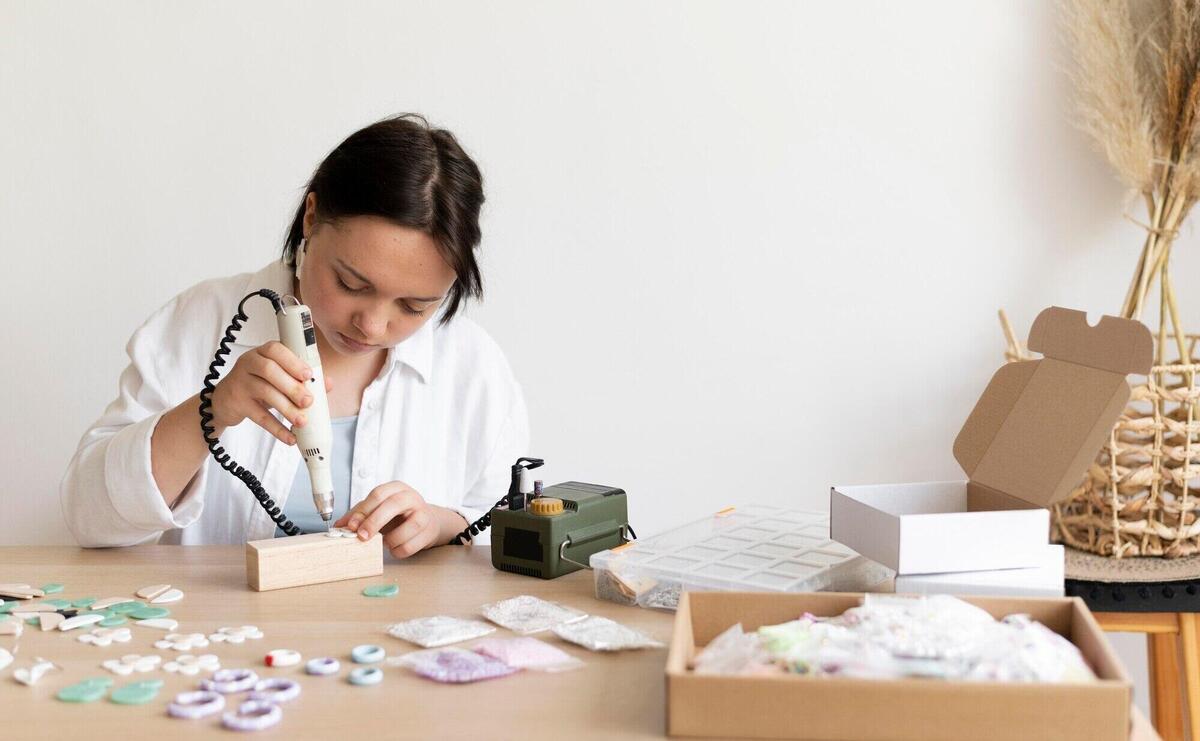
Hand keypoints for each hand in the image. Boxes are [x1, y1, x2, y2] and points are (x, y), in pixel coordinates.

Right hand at [209, 341, 332, 443]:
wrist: (224, 401)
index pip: (275, 349)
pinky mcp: (236, 403)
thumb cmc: (257, 384)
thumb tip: (328, 383)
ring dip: (286, 408)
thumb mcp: (278, 378)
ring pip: (265, 392)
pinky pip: (258, 416)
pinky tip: (290, 437)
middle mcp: (248, 363)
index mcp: (262, 352)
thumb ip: (302, 379)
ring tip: (302, 421)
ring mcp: (240, 382)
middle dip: (292, 387)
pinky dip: (276, 428)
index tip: (309, 375)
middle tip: (308, 401)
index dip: (293, 361)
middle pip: (270, 371)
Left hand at [335, 482, 462, 557]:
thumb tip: (339, 526)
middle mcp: (411, 497)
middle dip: (374, 522)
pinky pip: (411, 545)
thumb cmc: (397, 515)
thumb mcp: (378, 509)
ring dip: (390, 540)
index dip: (363, 510)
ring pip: (407, 527)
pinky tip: (395, 547)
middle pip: (393, 505)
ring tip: (385, 542)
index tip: (351, 526)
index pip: (378, 494)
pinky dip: (398, 551)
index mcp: (396, 488)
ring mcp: (423, 513)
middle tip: (362, 537)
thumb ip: (359, 515)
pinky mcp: (429, 530)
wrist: (426, 520)